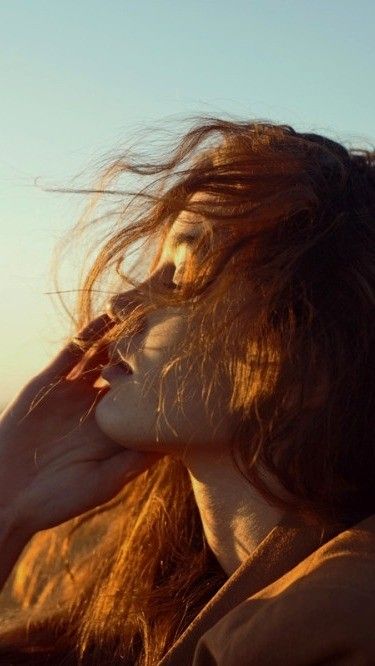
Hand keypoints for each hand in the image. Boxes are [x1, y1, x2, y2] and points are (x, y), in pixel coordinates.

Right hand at [0, 315, 161, 537]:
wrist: (5, 496)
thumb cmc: (57, 500)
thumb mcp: (103, 483)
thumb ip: (133, 463)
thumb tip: (174, 444)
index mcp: (115, 428)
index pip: (146, 395)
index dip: (166, 377)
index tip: (196, 358)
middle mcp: (97, 405)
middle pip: (129, 368)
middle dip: (150, 347)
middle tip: (180, 320)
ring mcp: (73, 393)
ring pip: (103, 354)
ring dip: (124, 333)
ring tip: (150, 308)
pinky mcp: (48, 385)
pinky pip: (72, 354)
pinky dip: (89, 335)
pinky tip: (109, 316)